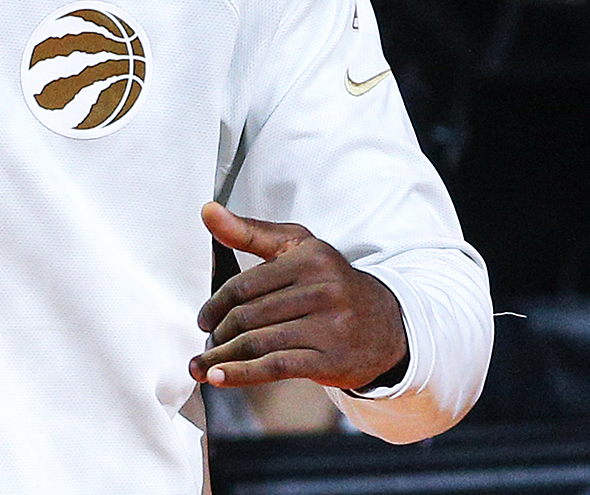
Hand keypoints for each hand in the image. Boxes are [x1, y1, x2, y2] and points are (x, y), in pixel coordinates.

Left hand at [193, 202, 407, 390]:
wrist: (387, 324)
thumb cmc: (331, 283)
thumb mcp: (297, 247)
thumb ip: (249, 231)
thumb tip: (208, 211)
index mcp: (309, 258)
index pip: (244, 285)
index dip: (216, 305)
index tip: (204, 320)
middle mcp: (322, 290)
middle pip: (248, 317)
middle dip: (219, 335)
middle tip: (207, 346)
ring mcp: (329, 326)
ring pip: (258, 343)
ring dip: (222, 358)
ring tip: (203, 366)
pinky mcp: (331, 359)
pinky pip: (276, 367)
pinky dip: (242, 374)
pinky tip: (219, 377)